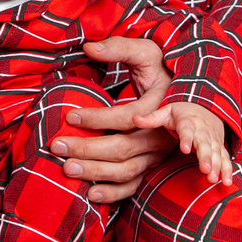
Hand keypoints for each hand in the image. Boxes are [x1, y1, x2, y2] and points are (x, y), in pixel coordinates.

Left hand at [54, 34, 176, 204]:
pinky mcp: (150, 166)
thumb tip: (89, 47)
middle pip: (123, 148)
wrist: (183, 95)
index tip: (69, 114)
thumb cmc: (160, 70)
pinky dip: (113, 194)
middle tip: (57, 145)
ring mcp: (156, 155)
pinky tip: (90, 194)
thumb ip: (119, 48)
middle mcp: (160, 136)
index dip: (97, 118)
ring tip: (66, 168)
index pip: (125, 118)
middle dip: (88, 149)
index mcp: (159, 109)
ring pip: (126, 171)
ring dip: (95, 172)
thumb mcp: (146, 51)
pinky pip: (133, 186)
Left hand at [135, 100, 234, 184]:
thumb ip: (152, 118)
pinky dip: (227, 170)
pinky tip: (227, 182)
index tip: (184, 148)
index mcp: (187, 122)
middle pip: (204, 144)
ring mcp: (212, 140)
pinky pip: (225, 158)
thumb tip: (135, 119)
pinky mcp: (219, 147)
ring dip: (217, 165)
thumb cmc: (181, 112)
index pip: (186, 130)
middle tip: (205, 169)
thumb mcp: (166, 111)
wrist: (205, 106)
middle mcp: (202, 131)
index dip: (186, 138)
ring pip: (216, 153)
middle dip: (206, 157)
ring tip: (213, 178)